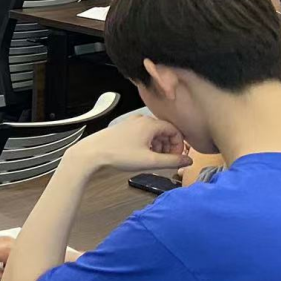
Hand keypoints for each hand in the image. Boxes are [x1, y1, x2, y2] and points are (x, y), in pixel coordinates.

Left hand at [66, 115, 191, 172]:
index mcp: (150, 124)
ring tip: (154, 160)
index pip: (174, 130)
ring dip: (158, 146)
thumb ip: (172, 161)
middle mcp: (141, 119)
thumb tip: (188, 160)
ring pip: (153, 133)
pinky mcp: (123, 129)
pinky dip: (147, 144)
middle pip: (164, 131)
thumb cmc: (120, 155)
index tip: (177, 158)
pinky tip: (143, 155)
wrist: (92, 153)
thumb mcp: (150, 161)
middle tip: (166, 161)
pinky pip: (142, 134)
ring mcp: (131, 123)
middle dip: (168, 146)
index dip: (179, 145)